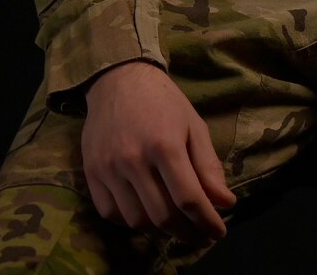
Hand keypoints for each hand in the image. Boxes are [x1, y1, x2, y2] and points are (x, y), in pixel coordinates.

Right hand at [80, 60, 236, 243]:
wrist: (119, 80)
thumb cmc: (164, 102)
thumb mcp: (194, 126)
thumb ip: (208, 166)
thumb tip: (225, 203)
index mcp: (165, 145)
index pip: (189, 198)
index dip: (206, 221)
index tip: (218, 233)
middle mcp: (134, 160)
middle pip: (162, 215)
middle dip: (187, 232)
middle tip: (200, 234)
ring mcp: (108, 168)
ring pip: (136, 220)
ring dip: (159, 230)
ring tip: (176, 226)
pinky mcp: (91, 173)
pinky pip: (110, 213)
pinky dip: (130, 222)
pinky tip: (146, 216)